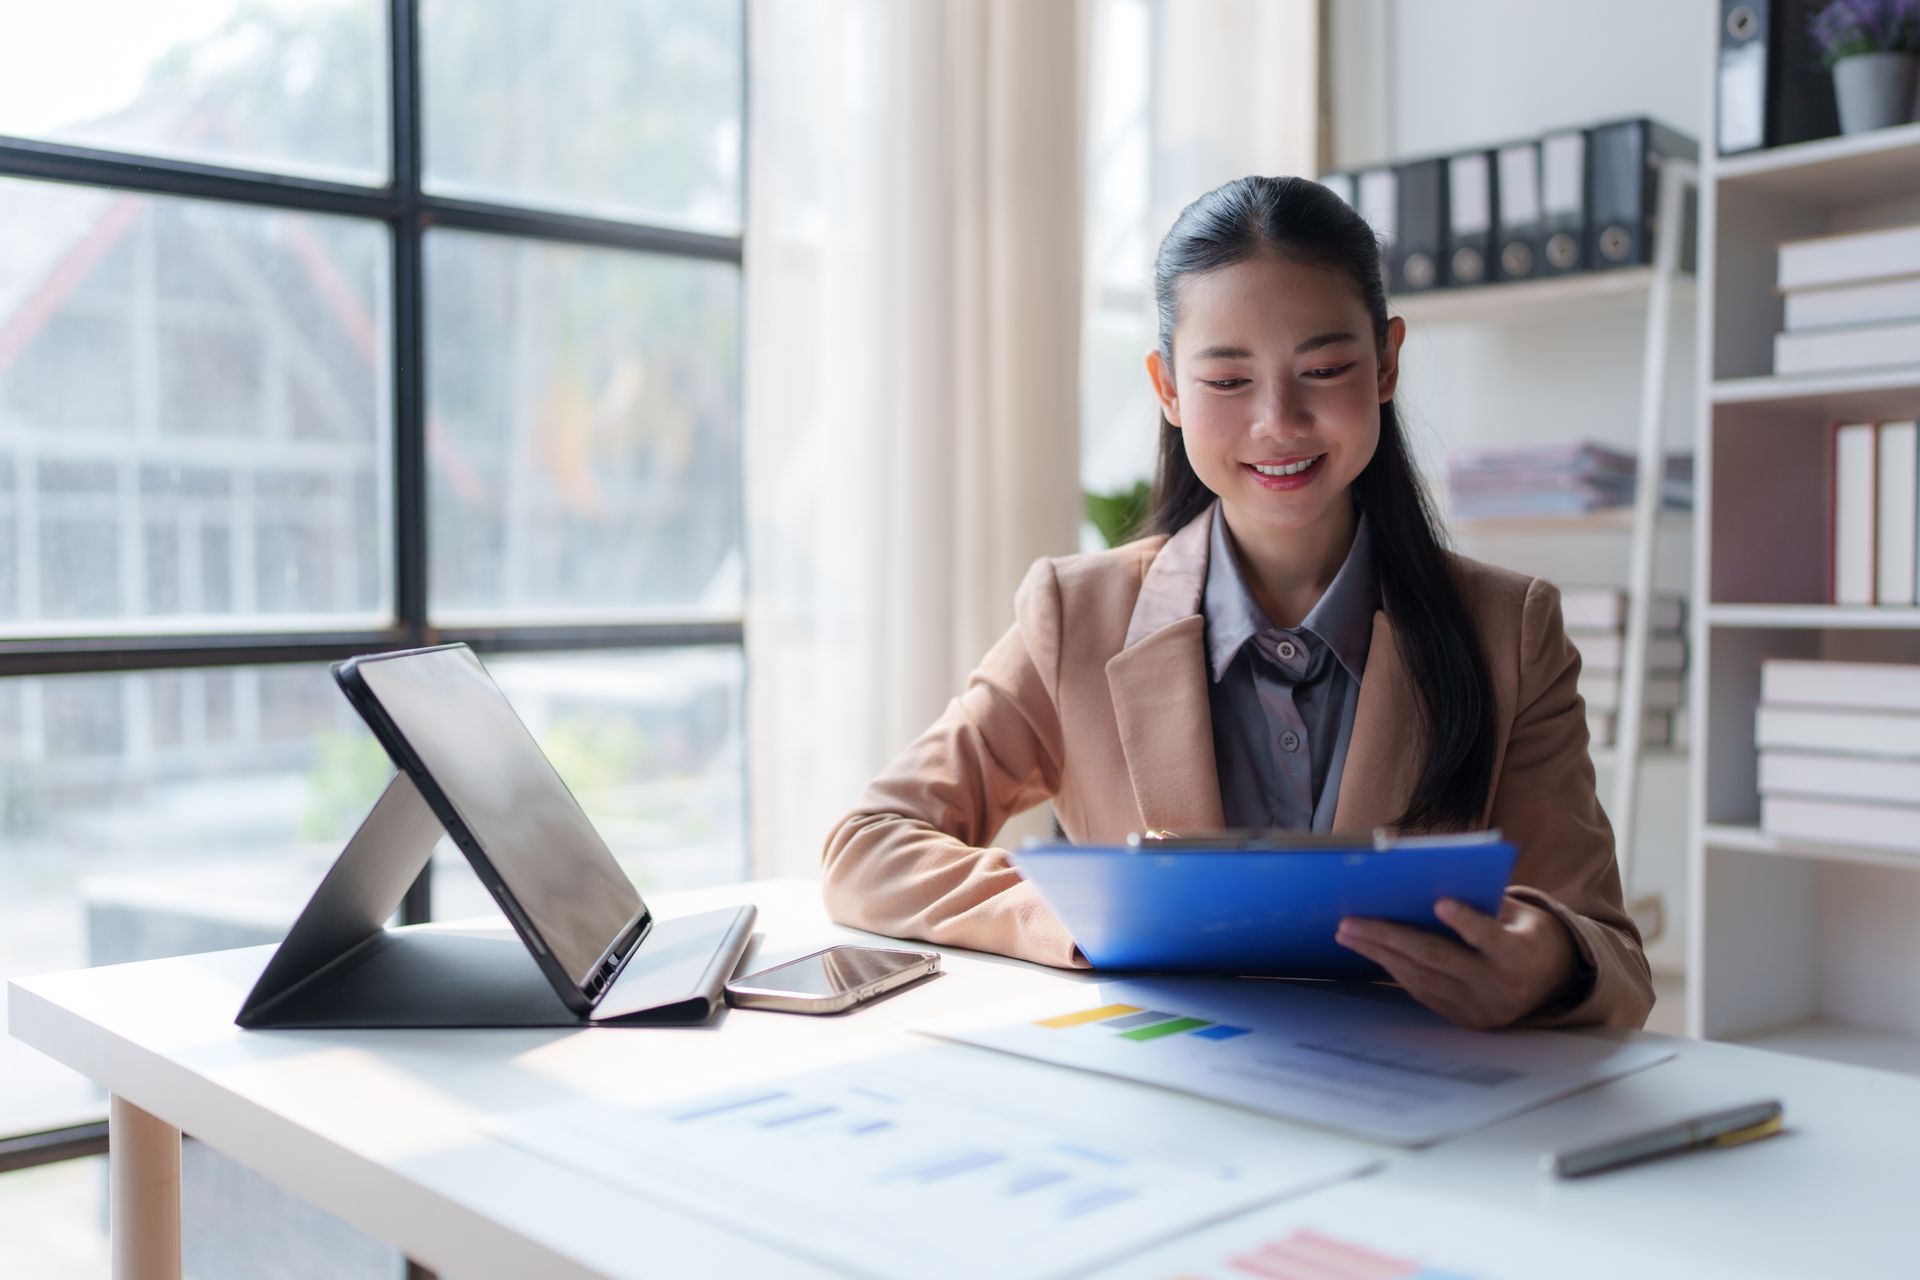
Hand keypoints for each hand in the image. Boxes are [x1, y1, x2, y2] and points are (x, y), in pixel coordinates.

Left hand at [1334, 896, 1579, 1030]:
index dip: (1466, 921)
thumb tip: (1428, 881)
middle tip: (1352, 921)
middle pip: (1439, 958)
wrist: (1552, 982)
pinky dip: (1394, 969)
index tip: (1440, 903)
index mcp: (1520, 955)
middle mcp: (1501, 986)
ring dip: (1379, 954)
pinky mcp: (1464, 1020)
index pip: (1491, 937)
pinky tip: (1371, 951)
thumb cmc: (1526, 933)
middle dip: (1390, 937)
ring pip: (1422, 977)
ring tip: (1348, 934)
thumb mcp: (1519, 914)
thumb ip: (1483, 902)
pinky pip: (1422, 992)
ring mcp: (1481, 1008)